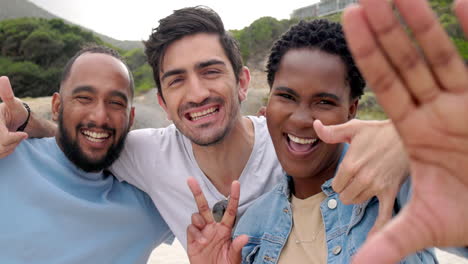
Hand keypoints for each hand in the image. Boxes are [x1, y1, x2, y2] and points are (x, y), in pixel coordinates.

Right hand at [0, 76, 28, 157]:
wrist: (14, 121)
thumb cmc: (16, 111)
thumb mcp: (14, 103)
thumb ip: (7, 94)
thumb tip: (3, 79)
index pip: (3, 137)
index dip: (14, 138)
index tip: (24, 135)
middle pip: (1, 147)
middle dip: (13, 143)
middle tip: (21, 136)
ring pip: (0, 152)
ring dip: (11, 148)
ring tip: (16, 138)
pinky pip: (0, 155)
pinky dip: (7, 152)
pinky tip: (10, 144)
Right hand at [186, 177, 247, 263]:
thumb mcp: (234, 258)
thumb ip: (237, 246)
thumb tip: (245, 236)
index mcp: (225, 229)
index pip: (230, 210)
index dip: (233, 196)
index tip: (236, 182)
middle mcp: (212, 227)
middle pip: (204, 206)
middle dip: (197, 192)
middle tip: (191, 180)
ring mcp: (201, 232)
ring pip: (196, 216)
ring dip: (199, 220)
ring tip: (205, 235)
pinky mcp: (192, 240)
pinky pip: (191, 229)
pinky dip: (196, 234)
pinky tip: (201, 243)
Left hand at [314, 119, 408, 234]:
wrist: (410, 134)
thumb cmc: (380, 131)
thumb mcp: (353, 128)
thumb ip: (331, 132)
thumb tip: (315, 126)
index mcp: (350, 164)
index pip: (335, 185)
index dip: (340, 180)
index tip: (348, 172)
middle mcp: (362, 178)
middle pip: (344, 196)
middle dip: (347, 189)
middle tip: (357, 178)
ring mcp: (377, 187)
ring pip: (358, 202)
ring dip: (359, 196)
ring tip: (368, 182)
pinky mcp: (390, 192)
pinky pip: (383, 215)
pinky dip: (377, 228)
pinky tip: (371, 239)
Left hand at [342, 0, 467, 262]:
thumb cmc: (466, 212)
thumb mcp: (422, 223)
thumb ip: (388, 238)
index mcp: (414, 129)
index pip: (384, 83)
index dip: (366, 54)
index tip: (348, 23)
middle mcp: (437, 109)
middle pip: (404, 63)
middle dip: (385, 32)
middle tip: (361, 1)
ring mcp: (465, 103)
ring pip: (441, 56)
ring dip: (421, 25)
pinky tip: (463, 2)